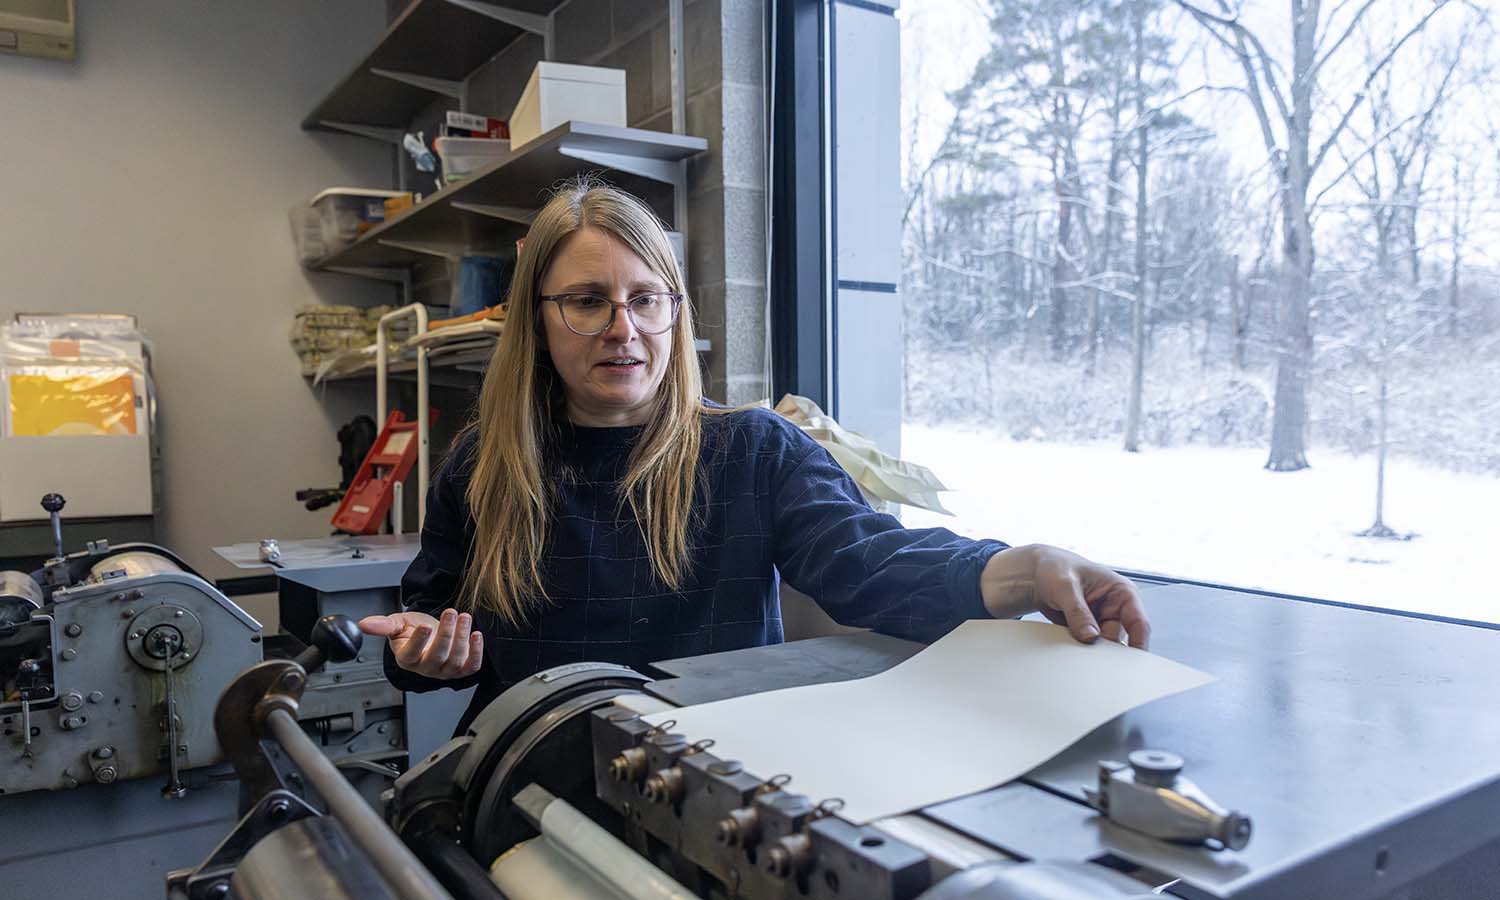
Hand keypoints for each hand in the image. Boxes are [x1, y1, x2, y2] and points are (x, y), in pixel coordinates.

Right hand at [358, 608, 483, 678]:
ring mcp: (445, 670)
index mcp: (407, 658)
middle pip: (437, 656)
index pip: (411, 654)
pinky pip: (471, 666)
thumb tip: (363, 624)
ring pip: (455, 660)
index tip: (425, 626)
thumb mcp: (397, 624)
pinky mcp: (463, 668)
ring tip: (464, 617)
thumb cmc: (413, 630)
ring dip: (461, 637)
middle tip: (450, 613)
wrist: (431, 633)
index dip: (419, 642)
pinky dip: (476, 652)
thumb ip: (383, 625)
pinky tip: (476, 634)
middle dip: (446, 633)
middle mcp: (426, 668)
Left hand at [980, 544, 1150, 648]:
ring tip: (1073, 639)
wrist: (1036, 575)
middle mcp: (1115, 609)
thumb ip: (1078, 611)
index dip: (1138, 643)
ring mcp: (1102, 621)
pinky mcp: (1088, 631)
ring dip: (1090, 649)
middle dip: (1107, 650)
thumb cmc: (1056, 569)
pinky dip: (1080, 649)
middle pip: (1120, 639)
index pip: (1138, 622)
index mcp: (1121, 592)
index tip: (1130, 663)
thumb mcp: (1065, 586)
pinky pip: (1088, 647)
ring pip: (1104, 646)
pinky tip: (1068, 642)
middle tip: (1090, 654)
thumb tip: (1090, 636)